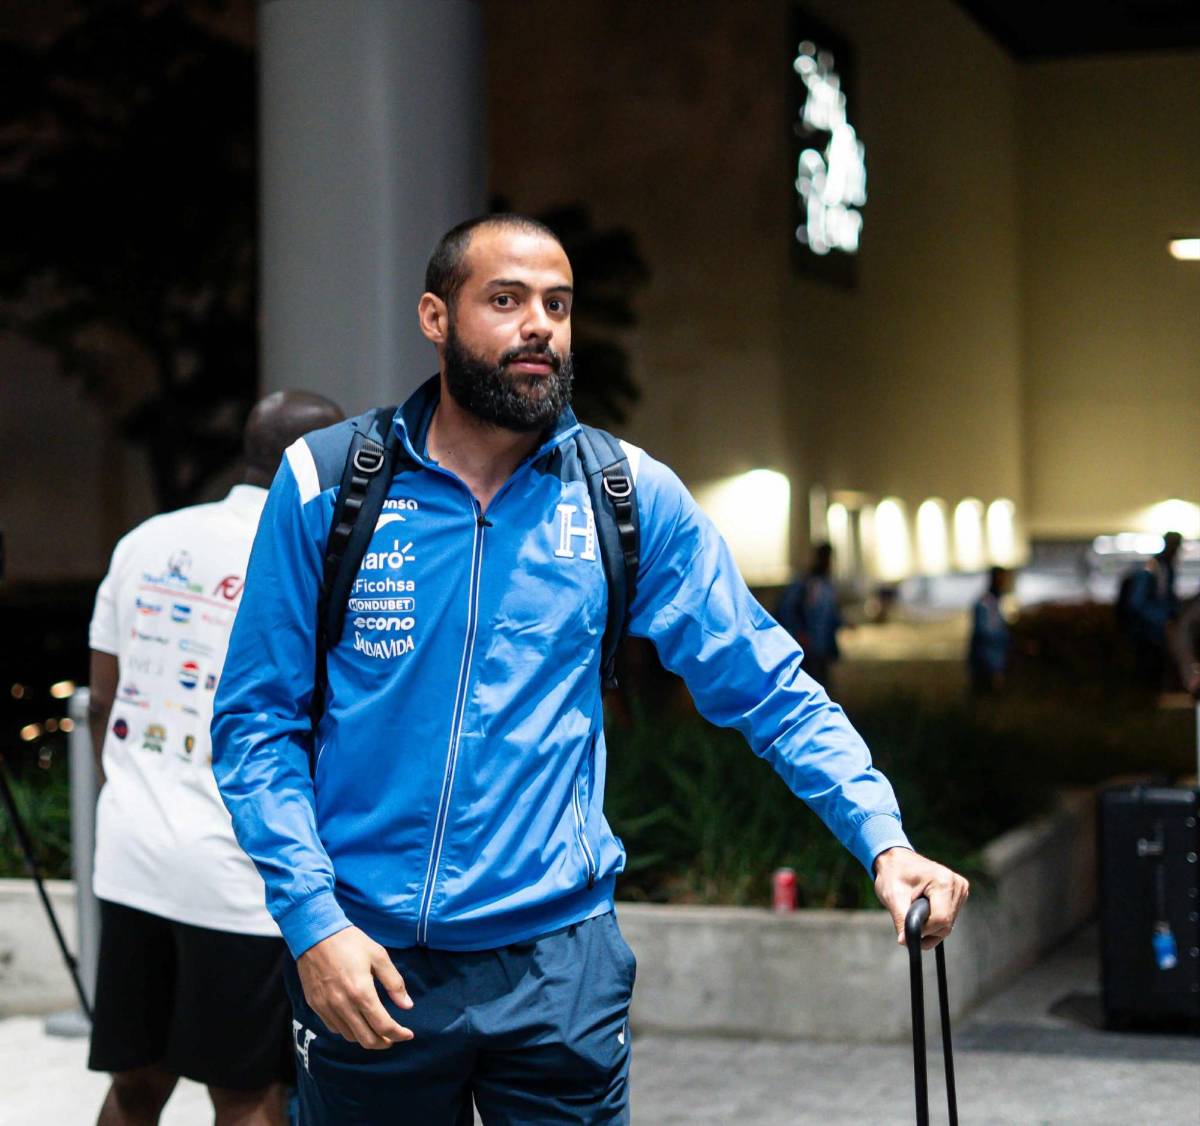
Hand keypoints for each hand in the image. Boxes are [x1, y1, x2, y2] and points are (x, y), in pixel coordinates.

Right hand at [296, 927, 413, 1048]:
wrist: (315, 934)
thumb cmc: (350, 942)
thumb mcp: (379, 956)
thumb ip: (394, 983)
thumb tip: (407, 1005)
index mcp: (361, 992)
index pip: (384, 1026)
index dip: (399, 1035)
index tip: (408, 1035)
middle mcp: (343, 1005)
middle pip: (367, 1039)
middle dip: (384, 1043)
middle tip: (393, 1038)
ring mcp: (327, 1007)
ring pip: (350, 1036)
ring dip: (366, 1037)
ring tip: (376, 1029)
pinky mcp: (315, 1006)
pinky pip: (334, 1028)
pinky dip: (348, 1030)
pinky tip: (356, 1020)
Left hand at [873, 847, 968, 950]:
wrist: (897, 860)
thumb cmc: (893, 873)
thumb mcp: (892, 896)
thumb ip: (901, 920)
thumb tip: (906, 942)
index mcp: (943, 881)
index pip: (941, 920)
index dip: (924, 931)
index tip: (906, 929)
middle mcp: (957, 885)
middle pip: (946, 925)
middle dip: (925, 931)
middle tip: (906, 921)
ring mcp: (961, 889)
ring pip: (948, 925)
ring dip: (929, 927)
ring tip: (914, 910)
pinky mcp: (960, 894)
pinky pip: (949, 919)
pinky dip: (934, 921)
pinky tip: (923, 910)